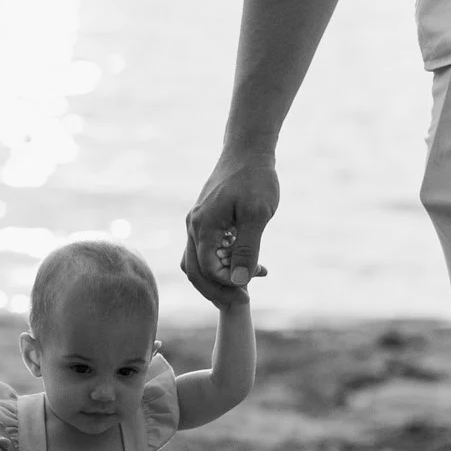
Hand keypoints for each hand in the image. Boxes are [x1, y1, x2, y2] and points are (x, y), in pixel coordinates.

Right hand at [182, 145, 275, 304]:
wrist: (247, 150)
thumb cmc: (255, 179)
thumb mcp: (257, 215)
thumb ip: (246, 249)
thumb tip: (238, 281)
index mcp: (203, 226)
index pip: (206, 270)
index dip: (226, 286)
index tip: (249, 293)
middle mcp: (193, 227)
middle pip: (195, 271)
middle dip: (218, 290)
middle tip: (245, 300)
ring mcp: (196, 223)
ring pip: (196, 262)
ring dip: (217, 278)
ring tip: (244, 285)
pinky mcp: (204, 220)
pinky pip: (204, 251)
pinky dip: (218, 263)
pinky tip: (243, 263)